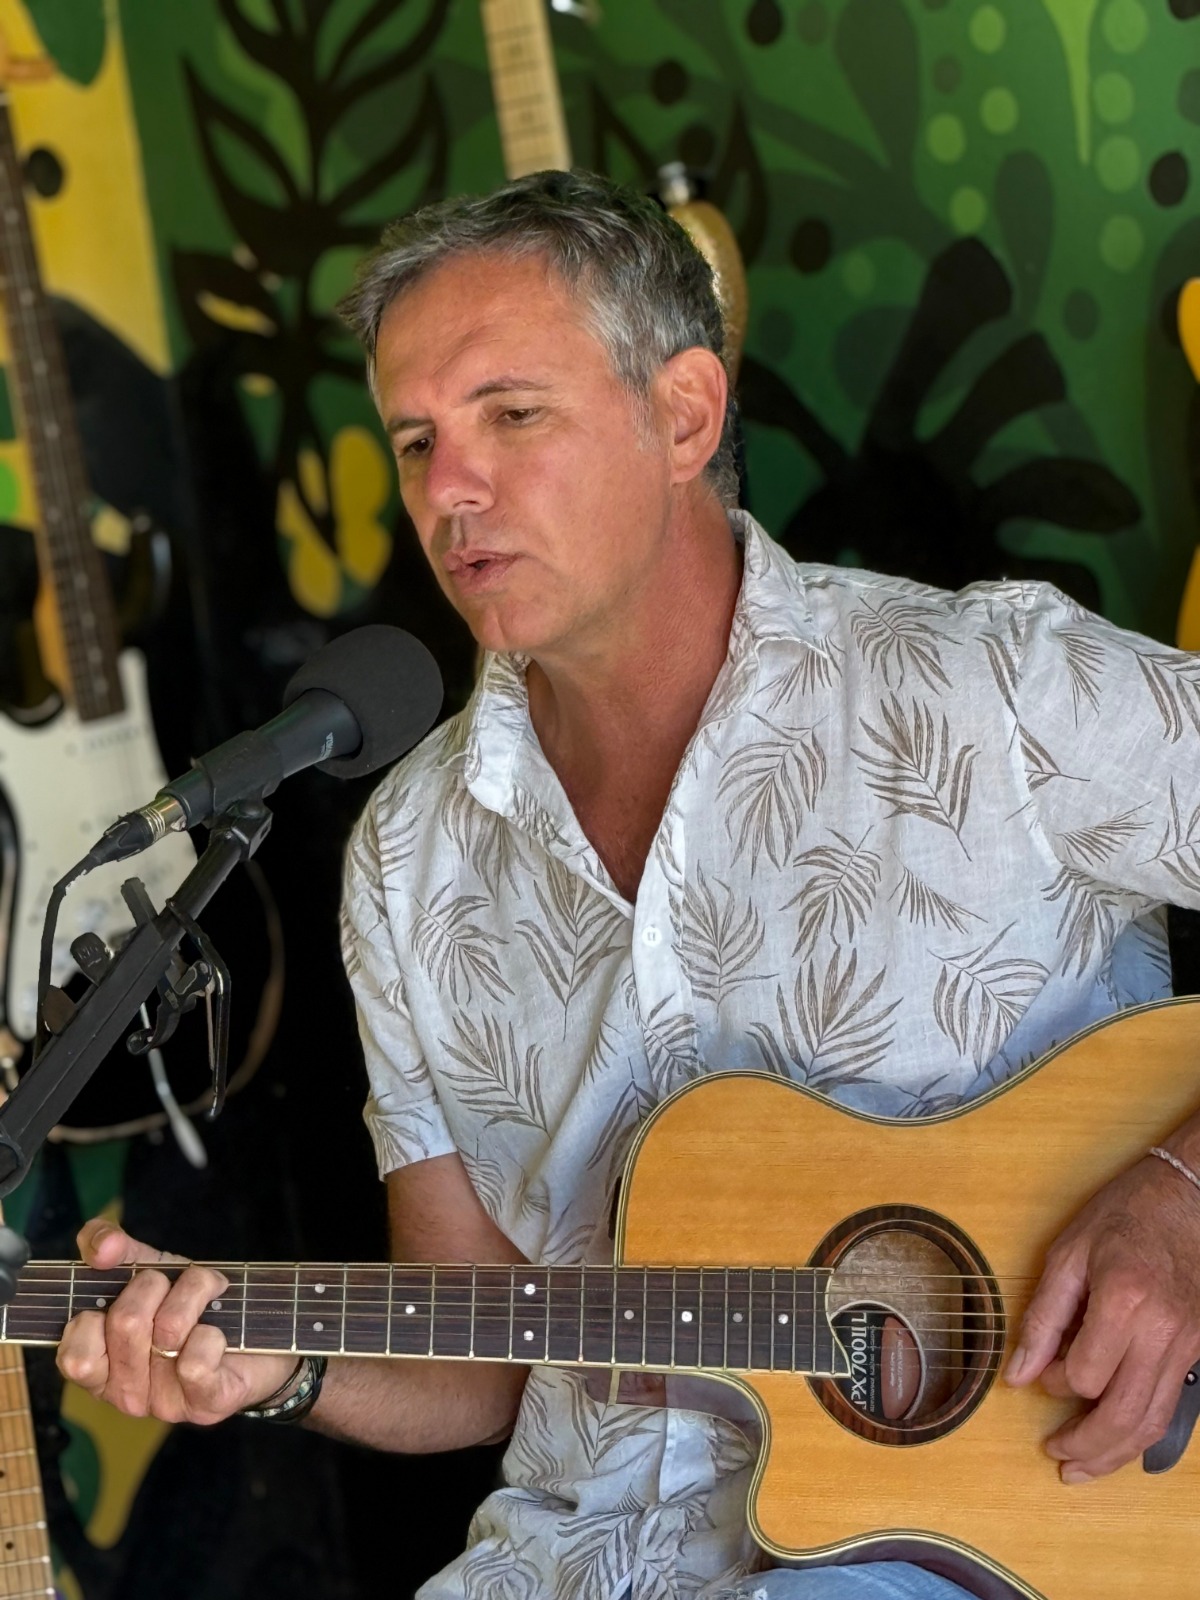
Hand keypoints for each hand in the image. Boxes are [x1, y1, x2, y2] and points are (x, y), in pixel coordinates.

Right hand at [57, 1218, 297, 1424]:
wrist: (257, 1329)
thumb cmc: (189, 1303)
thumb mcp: (144, 1267)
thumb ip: (108, 1248)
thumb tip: (102, 1247)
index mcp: (101, 1368)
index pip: (74, 1354)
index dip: (97, 1312)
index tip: (122, 1294)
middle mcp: (126, 1394)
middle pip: (126, 1322)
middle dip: (155, 1285)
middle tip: (170, 1289)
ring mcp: (165, 1404)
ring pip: (167, 1331)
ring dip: (192, 1296)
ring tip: (204, 1301)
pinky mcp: (207, 1403)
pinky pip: (197, 1360)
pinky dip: (213, 1330)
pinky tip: (219, 1332)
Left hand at [1006, 1156, 1199, 1482]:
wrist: (1192, 1194)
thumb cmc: (1128, 1213)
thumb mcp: (1070, 1252)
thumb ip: (1044, 1317)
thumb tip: (1017, 1373)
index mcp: (1124, 1300)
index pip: (1085, 1374)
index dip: (1057, 1382)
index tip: (1041, 1374)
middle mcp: (1162, 1330)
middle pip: (1125, 1415)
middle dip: (1087, 1447)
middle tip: (1058, 1457)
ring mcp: (1188, 1344)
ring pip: (1153, 1421)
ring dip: (1116, 1454)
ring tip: (1083, 1466)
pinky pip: (1171, 1405)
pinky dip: (1143, 1430)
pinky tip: (1120, 1440)